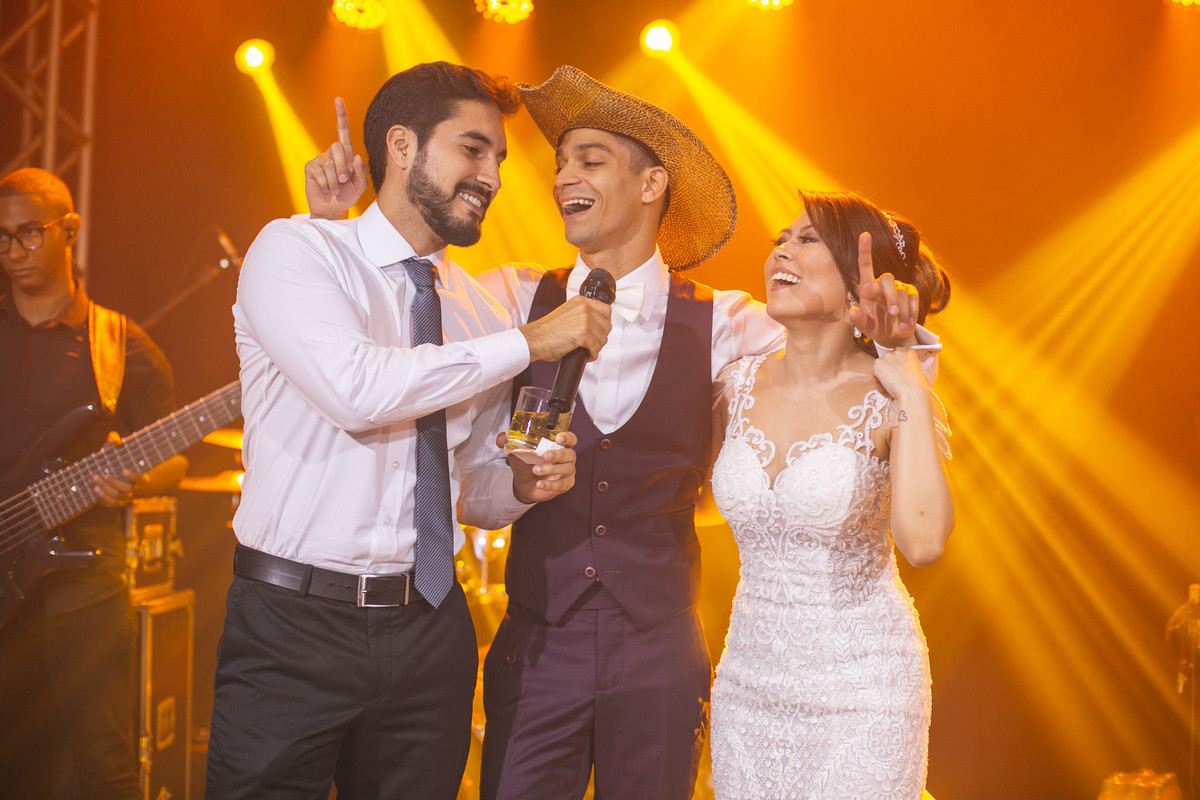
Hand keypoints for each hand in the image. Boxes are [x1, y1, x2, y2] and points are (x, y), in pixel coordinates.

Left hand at [93, 432, 139, 507]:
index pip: (140, 479)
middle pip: (125, 489)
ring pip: (116, 496)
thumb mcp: (121, 456)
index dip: (133, 476)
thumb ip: (116, 447)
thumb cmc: (124, 465)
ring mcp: (126, 498)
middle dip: (113, 482)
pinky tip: (95, 489)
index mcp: (141, 479)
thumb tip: (112, 438)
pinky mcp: (118, 503)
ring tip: (95, 479)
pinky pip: (110, 503)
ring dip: (105, 489)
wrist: (131, 484)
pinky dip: (102, 497)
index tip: (124, 471)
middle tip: (103, 474)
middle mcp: (135, 490)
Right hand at [304, 97, 368, 220]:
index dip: (341, 116)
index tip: (337, 100)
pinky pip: (319, 171)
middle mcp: (332, 154)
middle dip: (342, 168)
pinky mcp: (310, 167)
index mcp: (346, 155)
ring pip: (329, 164)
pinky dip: (325, 183)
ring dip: (334, 180)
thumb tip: (356, 157)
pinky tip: (325, 188)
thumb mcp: (359, 186)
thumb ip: (361, 172)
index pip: (343, 132)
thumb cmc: (347, 196)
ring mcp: (320, 159)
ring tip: (334, 188)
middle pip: (338, 148)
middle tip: (342, 182)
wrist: (332, 209)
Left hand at [500, 431, 578, 503]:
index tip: (558, 438)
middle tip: (545, 455)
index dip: (567, 437)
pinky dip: (549, 485)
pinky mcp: (564, 485)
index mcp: (558, 445)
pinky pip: (560, 485)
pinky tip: (539, 484)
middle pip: (570, 454)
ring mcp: (567, 472)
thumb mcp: (517, 451)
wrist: (524, 483)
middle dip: (558, 454)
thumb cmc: (526, 463)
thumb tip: (502, 438)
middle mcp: (566, 457)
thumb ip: (510, 442)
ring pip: (566, 469)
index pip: (570, 438)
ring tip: (535, 470)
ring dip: (550, 469)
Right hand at [519, 295, 611, 362]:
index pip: (607, 311)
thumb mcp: (567, 313)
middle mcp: (584, 308)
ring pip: (603, 339)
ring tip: (584, 349)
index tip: (596, 331)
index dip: (603, 324)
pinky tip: (583, 355)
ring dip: (595, 347)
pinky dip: (591, 355)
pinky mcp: (583, 334)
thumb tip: (597, 325)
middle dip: (599, 337)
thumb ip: (582, 314)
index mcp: (581, 301)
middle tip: (589, 343)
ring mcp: (584, 320)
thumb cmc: (547, 331)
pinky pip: (596, 348)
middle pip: (607, 326)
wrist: (534, 339)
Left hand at [848, 232, 919, 347]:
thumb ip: (859, 320)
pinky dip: (911, 312)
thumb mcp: (865, 327)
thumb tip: (853, 311)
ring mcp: (898, 287)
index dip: (864, 250)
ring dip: (902, 310)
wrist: (893, 336)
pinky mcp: (911, 293)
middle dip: (891, 297)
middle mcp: (881, 285)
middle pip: (887, 279)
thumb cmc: (876, 328)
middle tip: (893, 314)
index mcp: (867, 288)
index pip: (865, 266)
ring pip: (901, 292)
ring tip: (900, 325)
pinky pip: (913, 298)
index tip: (865, 234)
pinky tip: (907, 323)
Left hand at [872, 347, 928, 401]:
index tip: (897, 371)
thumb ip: (908, 367)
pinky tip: (886, 390)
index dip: (897, 363)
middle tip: (892, 380)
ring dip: (883, 376)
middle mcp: (899, 351)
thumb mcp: (917, 372)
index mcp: (910, 352)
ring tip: (890, 387)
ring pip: (881, 366)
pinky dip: (878, 383)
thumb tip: (900, 370)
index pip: (900, 353)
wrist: (910, 392)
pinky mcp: (878, 363)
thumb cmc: (916, 387)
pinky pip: (875, 373)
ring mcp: (888, 356)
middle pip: (889, 358)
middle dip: (889, 368)